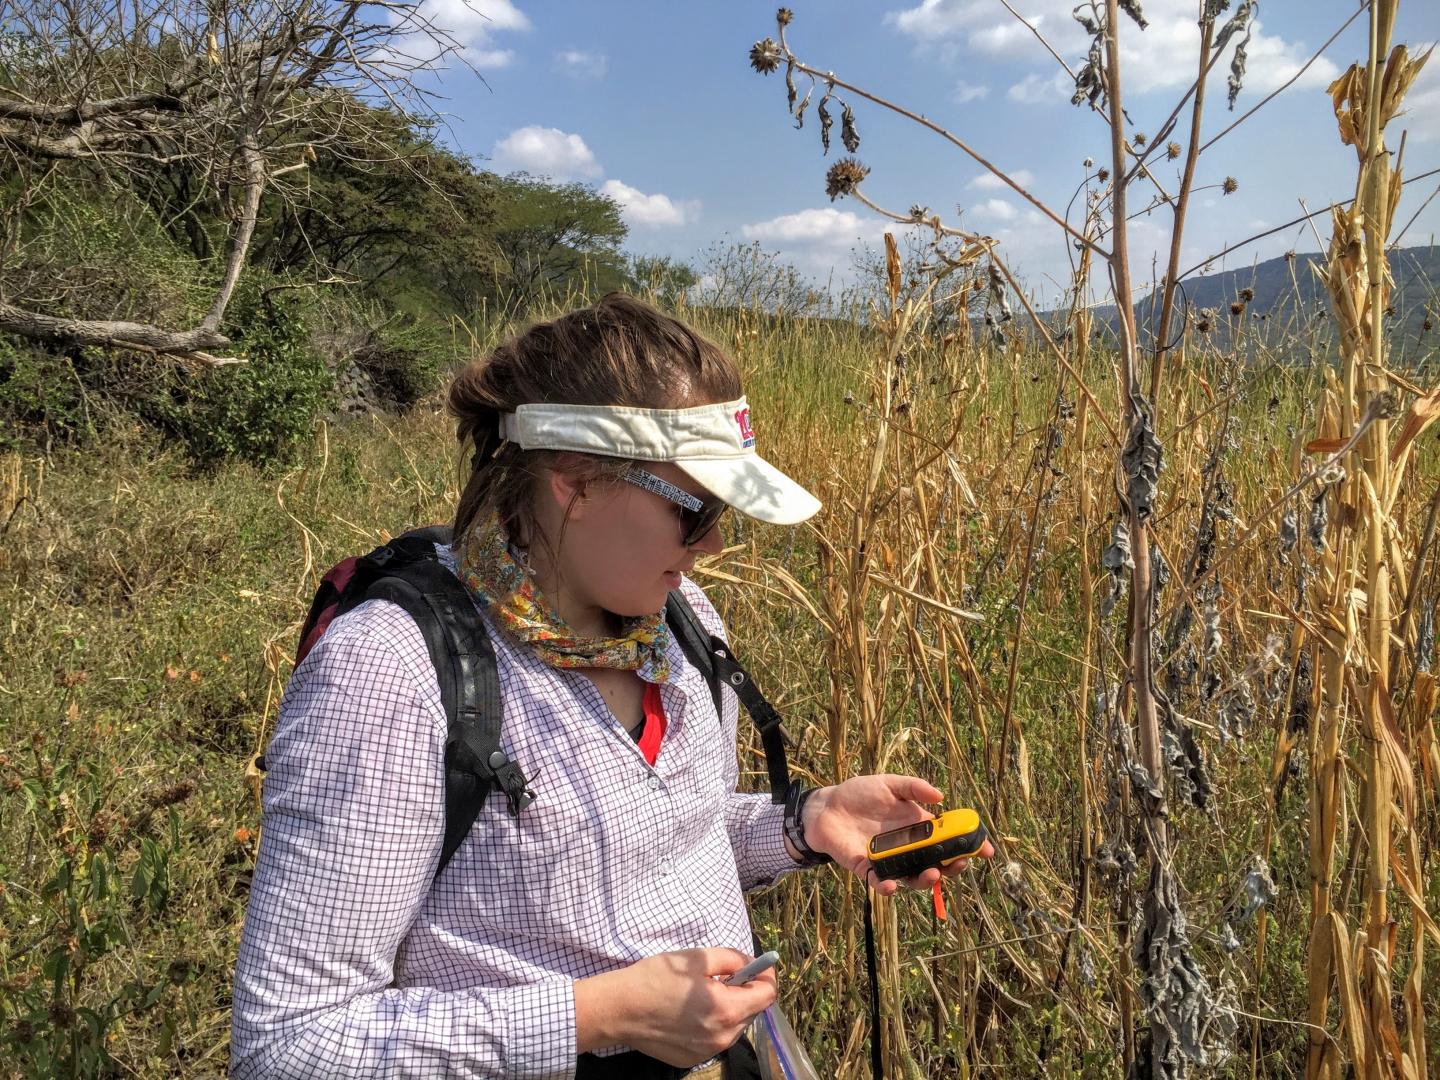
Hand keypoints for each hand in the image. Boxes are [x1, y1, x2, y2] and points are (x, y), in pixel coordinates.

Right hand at [574, 948, 775, 1065]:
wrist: (619, 1009)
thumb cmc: (656, 978)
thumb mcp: (696, 958)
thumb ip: (732, 959)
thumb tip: (751, 963)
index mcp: (726, 1009)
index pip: (767, 994)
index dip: (765, 974)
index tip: (755, 964)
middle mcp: (723, 1037)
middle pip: (752, 1011)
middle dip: (745, 990)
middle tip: (721, 976)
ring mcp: (708, 1052)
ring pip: (735, 1026)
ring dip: (729, 1008)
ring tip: (702, 994)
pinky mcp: (692, 1060)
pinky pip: (715, 1039)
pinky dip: (712, 1024)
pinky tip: (689, 1013)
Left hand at [799, 774, 994, 894]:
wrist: (826, 806)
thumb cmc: (859, 793)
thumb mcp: (888, 784)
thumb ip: (913, 787)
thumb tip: (940, 797)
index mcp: (917, 826)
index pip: (949, 839)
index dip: (969, 846)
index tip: (987, 850)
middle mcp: (907, 847)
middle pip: (936, 863)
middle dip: (951, 868)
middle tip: (958, 864)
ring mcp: (889, 860)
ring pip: (913, 878)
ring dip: (925, 880)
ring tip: (932, 874)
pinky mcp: (866, 868)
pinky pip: (880, 882)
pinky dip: (887, 887)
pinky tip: (892, 885)